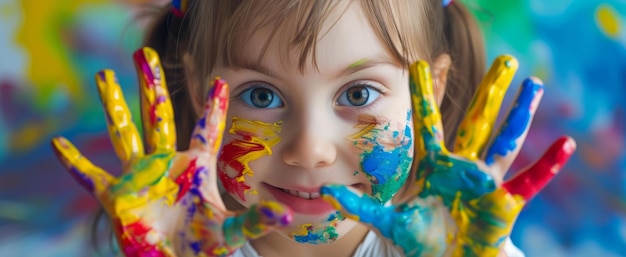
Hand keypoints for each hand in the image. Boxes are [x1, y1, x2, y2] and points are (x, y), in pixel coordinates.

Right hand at [52, 47, 291, 256]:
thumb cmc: (202, 248)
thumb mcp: (229, 233)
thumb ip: (254, 221)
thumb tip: (284, 217)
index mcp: (195, 167)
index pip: (207, 129)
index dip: (213, 105)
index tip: (219, 79)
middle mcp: (166, 164)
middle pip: (158, 115)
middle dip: (151, 85)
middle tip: (143, 53)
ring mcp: (139, 177)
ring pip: (124, 133)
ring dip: (113, 106)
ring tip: (103, 75)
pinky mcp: (116, 198)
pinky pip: (90, 177)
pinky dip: (74, 164)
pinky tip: (58, 144)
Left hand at [321, 55, 575, 256]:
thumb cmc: (421, 240)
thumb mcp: (389, 220)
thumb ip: (361, 206)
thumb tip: (326, 192)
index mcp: (435, 164)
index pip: (429, 122)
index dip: (425, 93)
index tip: (422, 61)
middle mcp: (463, 166)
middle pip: (477, 120)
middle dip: (490, 90)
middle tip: (504, 60)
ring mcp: (486, 181)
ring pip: (505, 141)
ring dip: (520, 114)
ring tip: (532, 84)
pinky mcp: (504, 202)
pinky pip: (530, 181)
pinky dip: (547, 165)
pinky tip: (565, 145)